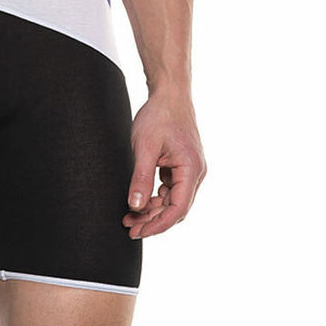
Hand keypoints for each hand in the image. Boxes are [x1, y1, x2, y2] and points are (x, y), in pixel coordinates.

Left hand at [122, 91, 205, 238]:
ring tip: (130, 217)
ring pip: (172, 200)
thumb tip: (136, 206)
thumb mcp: (145, 147)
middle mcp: (195, 172)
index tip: (139, 232)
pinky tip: (140, 201)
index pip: (178, 209)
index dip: (158, 225)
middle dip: (152, 220)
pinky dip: (156, 197)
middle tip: (129, 228)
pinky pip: (171, 189)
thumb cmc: (159, 115)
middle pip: (176, 208)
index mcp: (191, 169)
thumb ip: (141, 178)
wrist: (169, 93)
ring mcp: (190, 169)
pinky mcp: (182, 165)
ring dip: (153, 210)